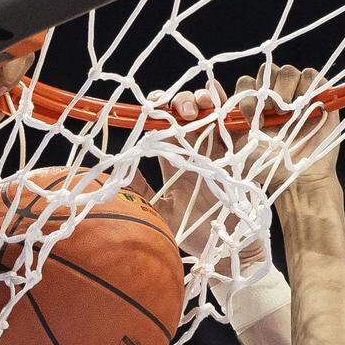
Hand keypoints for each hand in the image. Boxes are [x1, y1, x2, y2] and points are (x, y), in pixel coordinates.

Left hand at [146, 83, 238, 258]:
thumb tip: (109, 179)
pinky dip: (225, 104)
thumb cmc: (195, 234)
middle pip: (184, 115)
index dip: (157, 112)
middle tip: (177, 115)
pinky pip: (232, 124)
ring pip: (207, 113)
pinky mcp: (235, 155)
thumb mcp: (160, 214)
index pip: (162, 129)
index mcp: (174, 164)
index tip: (150, 107)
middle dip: (178, 104)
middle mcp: (193, 153)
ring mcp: (215, 152)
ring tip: (196, 107)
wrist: (226, 250)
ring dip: (200, 100)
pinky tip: (215, 94)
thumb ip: (140, 194)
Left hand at [233, 64, 340, 196]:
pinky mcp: (319, 96)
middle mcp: (276, 98)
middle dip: (266, 90)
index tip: (250, 118)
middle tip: (270, 114)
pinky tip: (304, 108)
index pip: (247, 83)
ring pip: (287, 71)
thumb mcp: (238, 144)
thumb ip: (225, 121)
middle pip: (266, 71)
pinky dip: (306, 86)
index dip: (246, 95)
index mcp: (256, 107)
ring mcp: (298, 95)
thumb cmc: (266, 167)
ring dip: (284, 88)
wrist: (295, 179)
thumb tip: (210, 86)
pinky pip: (310, 75)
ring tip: (287, 114)